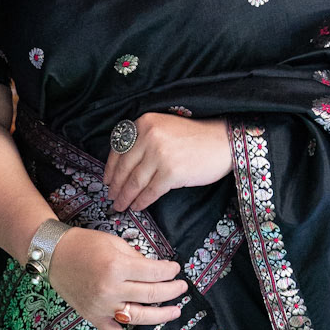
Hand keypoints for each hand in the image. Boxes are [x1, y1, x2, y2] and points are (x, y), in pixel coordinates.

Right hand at [48, 227, 187, 329]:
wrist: (54, 255)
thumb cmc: (84, 245)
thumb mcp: (114, 243)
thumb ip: (137, 259)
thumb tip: (157, 270)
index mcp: (117, 267)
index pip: (154, 273)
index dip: (169, 271)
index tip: (176, 269)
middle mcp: (111, 290)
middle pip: (151, 294)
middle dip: (172, 291)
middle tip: (181, 287)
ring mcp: (102, 307)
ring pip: (140, 316)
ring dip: (162, 315)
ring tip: (175, 311)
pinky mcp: (94, 317)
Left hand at [105, 113, 232, 213]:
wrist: (223, 142)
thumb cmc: (194, 137)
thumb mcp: (164, 128)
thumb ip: (144, 140)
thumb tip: (123, 167)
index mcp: (144, 123)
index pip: (119, 149)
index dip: (111, 169)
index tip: (106, 180)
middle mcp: (149, 136)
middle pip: (125, 168)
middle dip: (116, 186)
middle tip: (112, 197)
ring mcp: (160, 154)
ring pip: (135, 182)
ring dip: (126, 197)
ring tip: (121, 205)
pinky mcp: (171, 172)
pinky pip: (150, 191)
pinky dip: (142, 201)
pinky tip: (138, 206)